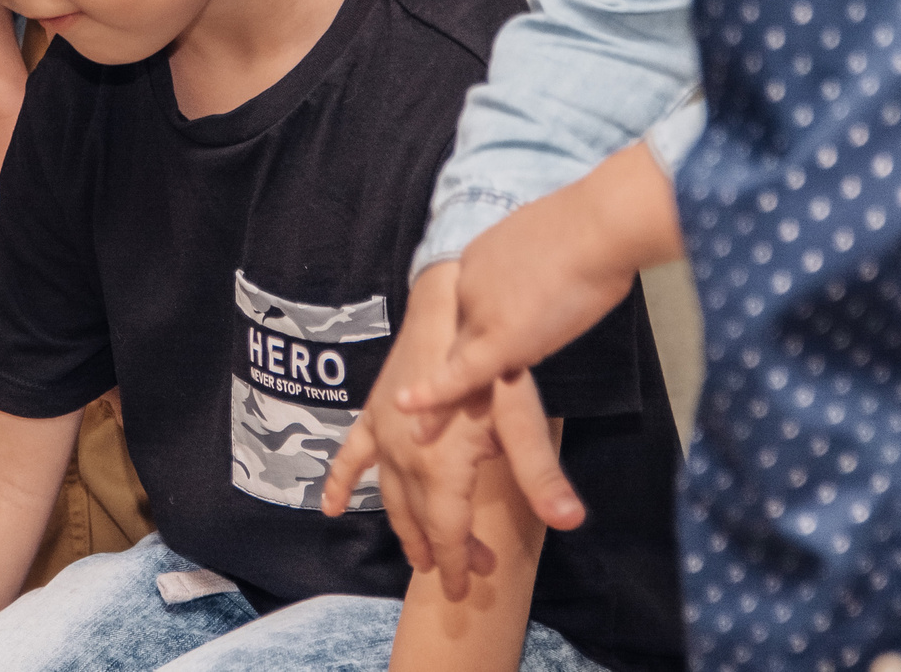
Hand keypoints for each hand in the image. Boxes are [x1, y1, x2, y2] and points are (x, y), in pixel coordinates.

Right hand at [323, 265, 575, 599]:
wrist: (448, 312)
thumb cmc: (492, 368)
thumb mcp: (522, 422)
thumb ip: (540, 475)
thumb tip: (569, 521)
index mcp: (439, 469)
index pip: (447, 532)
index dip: (459, 563)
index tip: (468, 588)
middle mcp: (404, 460)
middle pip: (422, 520)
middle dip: (441, 550)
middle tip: (465, 572)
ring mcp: (383, 438)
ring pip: (390, 496)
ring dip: (405, 528)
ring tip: (421, 553)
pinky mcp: (372, 417)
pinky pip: (350, 457)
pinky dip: (340, 483)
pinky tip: (330, 507)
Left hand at [396, 145, 675, 424]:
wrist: (599, 226)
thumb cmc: (599, 228)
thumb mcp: (561, 241)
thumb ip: (546, 266)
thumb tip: (566, 276)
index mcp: (484, 259)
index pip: (478, 304)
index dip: (485, 329)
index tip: (490, 348)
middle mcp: (471, 283)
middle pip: (463, 335)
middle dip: (453, 371)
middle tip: (433, 404)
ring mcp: (479, 310)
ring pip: (460, 361)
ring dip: (443, 400)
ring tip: (421, 432)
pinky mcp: (497, 340)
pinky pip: (459, 375)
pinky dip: (435, 396)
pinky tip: (408, 411)